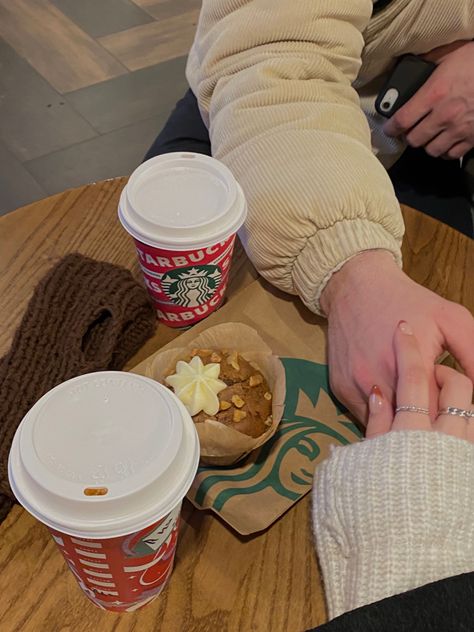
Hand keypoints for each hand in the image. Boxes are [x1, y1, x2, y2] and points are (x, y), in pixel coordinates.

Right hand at [320, 250, 473, 422]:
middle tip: (428, 392)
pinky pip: (364, 416)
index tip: (445, 390)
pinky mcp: (340, 390)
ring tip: (407, 392)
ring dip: (400, 417)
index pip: (439, 414)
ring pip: (386, 426)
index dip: (448, 408)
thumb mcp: (451, 319)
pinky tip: (386, 389)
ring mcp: (356, 388)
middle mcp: (380, 382)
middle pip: (411, 425)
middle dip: (425, 416)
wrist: (355, 287)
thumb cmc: (407, 301)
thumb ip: (473, 355)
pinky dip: (379, 412)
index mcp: (412, 368)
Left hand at [384, 41, 473, 158]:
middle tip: (411, 130)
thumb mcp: (451, 55)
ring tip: (430, 136)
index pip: (402, 120)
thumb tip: (413, 66)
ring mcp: (459, 128)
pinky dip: (446, 151)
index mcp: (434, 94)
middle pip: (414, 140)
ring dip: (428, 144)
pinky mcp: (473, 137)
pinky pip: (452, 154)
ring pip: (432, 150)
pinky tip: (446, 142)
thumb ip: (430, 65)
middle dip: (410, 136)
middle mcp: (444, 115)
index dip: (391, 128)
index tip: (389, 129)